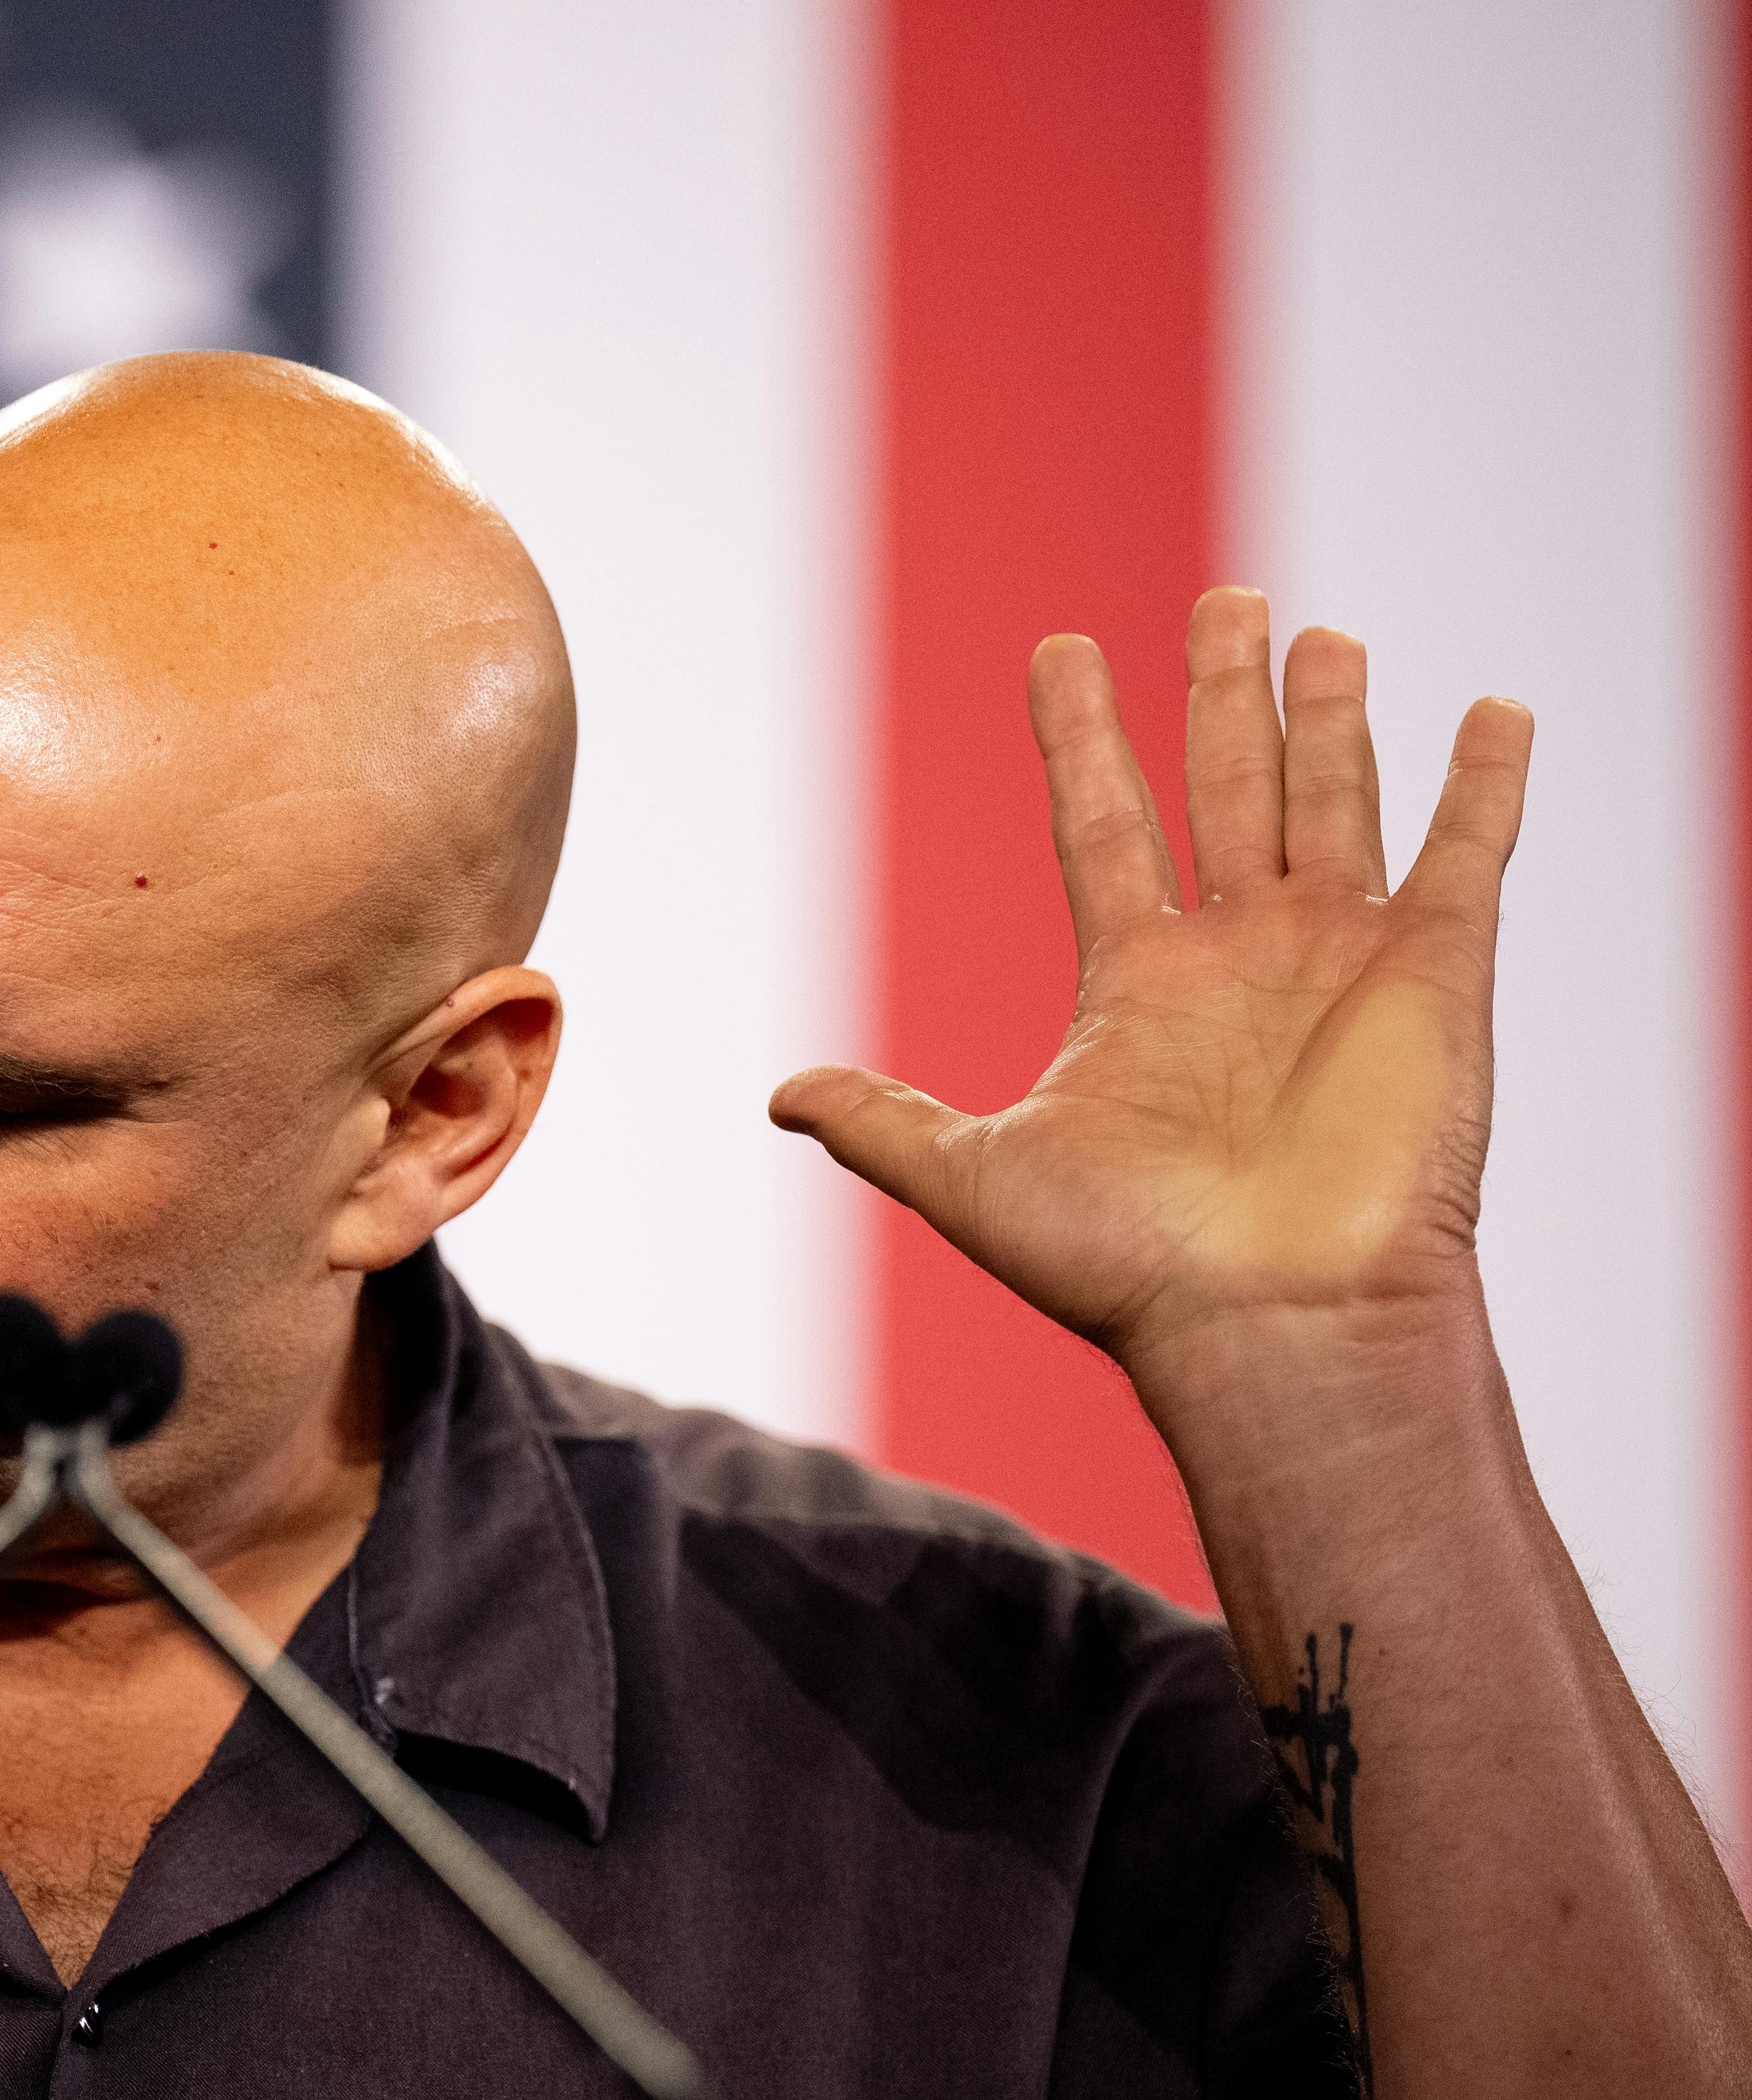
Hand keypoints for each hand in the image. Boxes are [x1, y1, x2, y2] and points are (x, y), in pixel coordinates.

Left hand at [769, 586, 1530, 1378]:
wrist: (1271, 1323)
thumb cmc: (1129, 1268)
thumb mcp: (975, 1180)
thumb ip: (884, 1124)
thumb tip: (779, 1097)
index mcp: (1136, 984)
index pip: (1101, 820)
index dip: (1081, 735)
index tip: (1059, 649)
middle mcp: (1240, 956)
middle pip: (1226, 787)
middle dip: (1219, 694)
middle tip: (1219, 599)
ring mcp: (1341, 958)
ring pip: (1333, 799)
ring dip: (1328, 715)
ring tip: (1318, 633)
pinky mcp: (1438, 974)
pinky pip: (1470, 853)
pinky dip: (1486, 782)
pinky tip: (1497, 710)